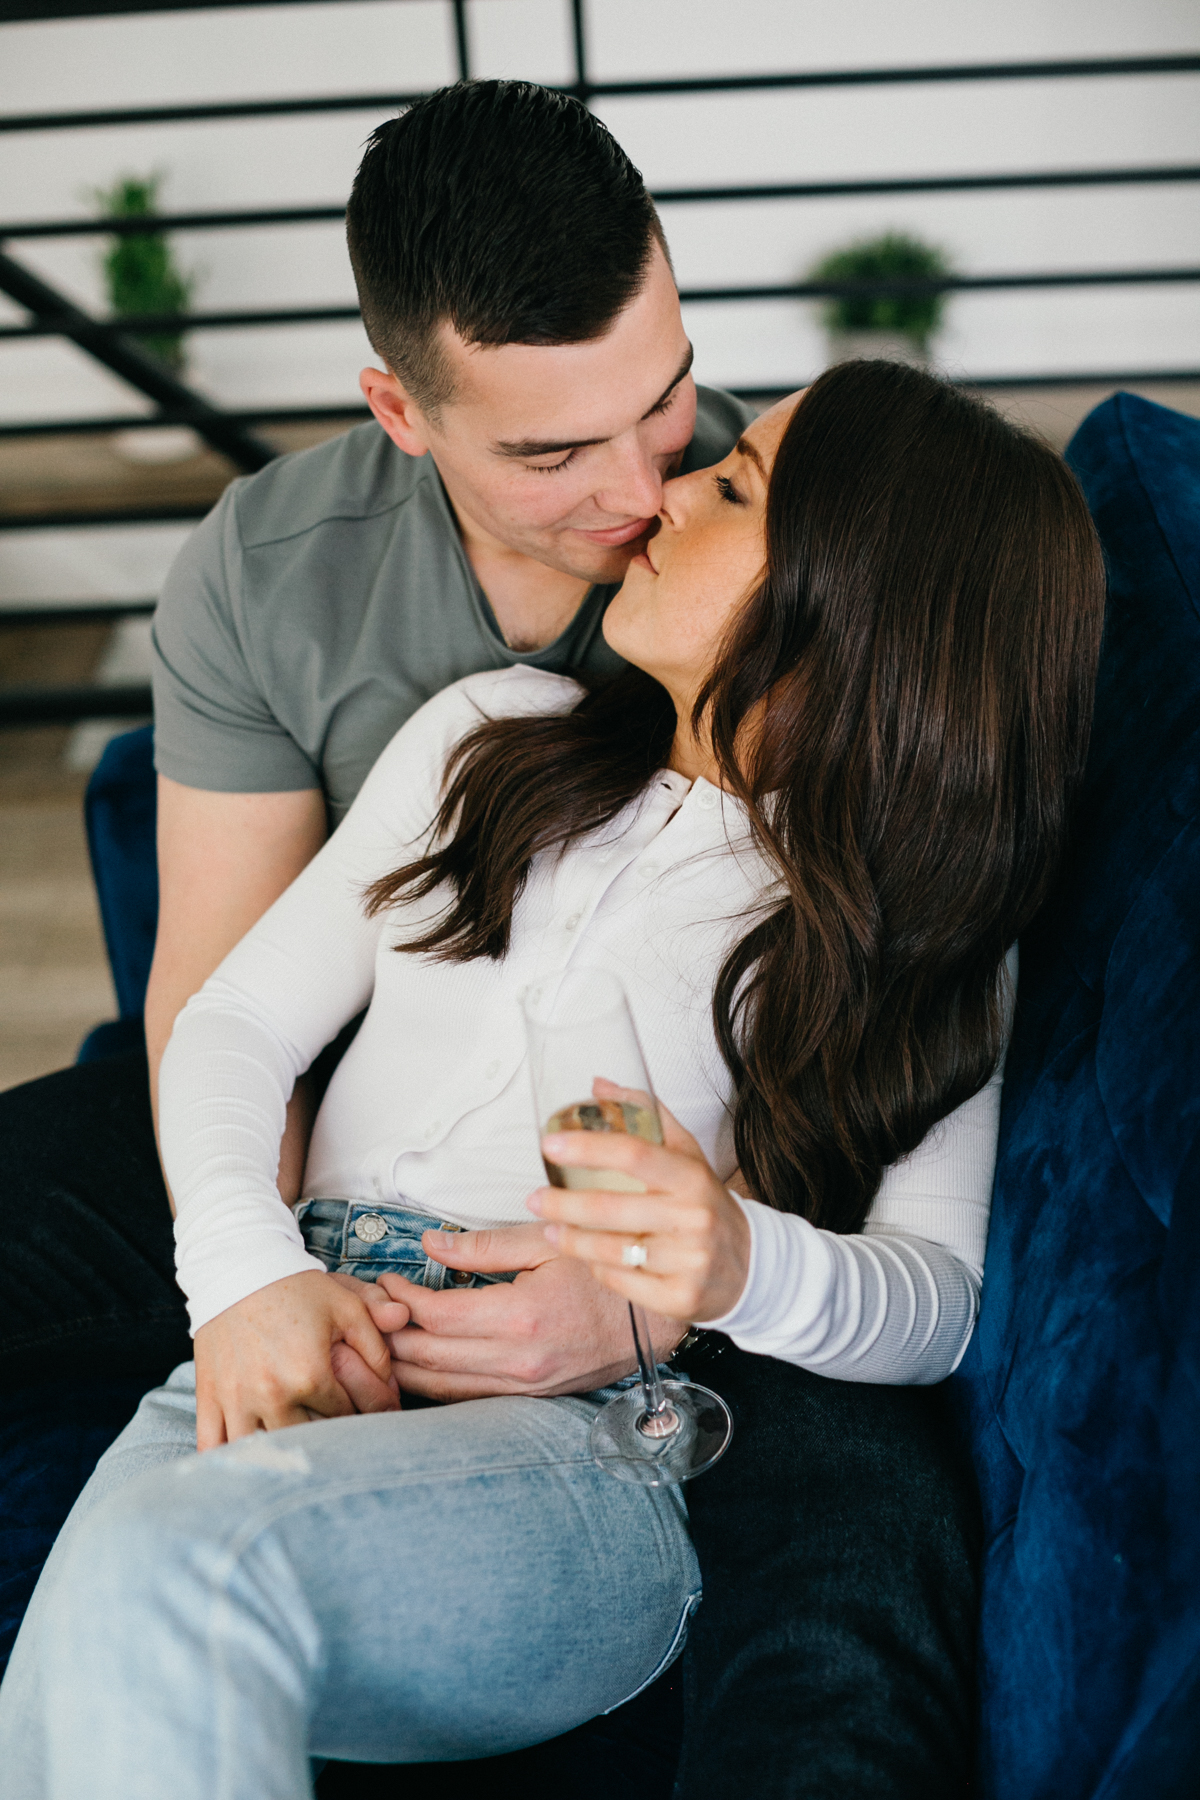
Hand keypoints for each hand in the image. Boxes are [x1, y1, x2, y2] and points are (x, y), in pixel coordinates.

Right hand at [194, 1270, 407, 1450]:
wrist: (237, 1269)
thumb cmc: (295, 1288)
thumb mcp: (346, 1305)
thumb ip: (377, 1343)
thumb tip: (397, 1384)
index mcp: (310, 1375)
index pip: (346, 1417)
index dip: (361, 1415)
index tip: (366, 1413)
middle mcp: (272, 1395)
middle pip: (310, 1441)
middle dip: (327, 1439)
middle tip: (336, 1431)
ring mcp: (236, 1401)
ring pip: (265, 1453)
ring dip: (282, 1454)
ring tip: (296, 1446)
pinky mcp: (210, 1399)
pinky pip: (214, 1446)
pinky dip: (230, 1460)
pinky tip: (248, 1459)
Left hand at [377, 1222, 684, 1400]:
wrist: (656, 1319)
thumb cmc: (605, 1272)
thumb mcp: (547, 1241)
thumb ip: (483, 1247)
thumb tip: (431, 1244)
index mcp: (522, 1316)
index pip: (437, 1315)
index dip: (402, 1299)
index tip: (388, 1281)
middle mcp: (521, 1360)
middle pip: (429, 1357)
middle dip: (392, 1335)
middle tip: (374, 1311)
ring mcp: (527, 1386)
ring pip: (443, 1387)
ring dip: (406, 1367)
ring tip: (385, 1340)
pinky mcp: (532, 1397)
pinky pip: (470, 1398)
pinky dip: (437, 1384)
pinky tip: (420, 1366)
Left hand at [528, 1089, 751, 1323]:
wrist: (752, 1265)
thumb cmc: (705, 1203)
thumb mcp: (686, 1155)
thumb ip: (646, 1116)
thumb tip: (598, 1085)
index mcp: (691, 1177)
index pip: (634, 1154)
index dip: (587, 1148)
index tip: (549, 1145)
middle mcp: (692, 1218)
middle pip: (611, 1209)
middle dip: (562, 1203)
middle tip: (534, 1197)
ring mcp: (688, 1261)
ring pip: (610, 1251)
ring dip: (570, 1239)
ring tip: (549, 1228)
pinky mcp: (680, 1299)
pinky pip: (621, 1282)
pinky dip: (597, 1269)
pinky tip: (587, 1259)